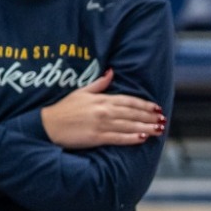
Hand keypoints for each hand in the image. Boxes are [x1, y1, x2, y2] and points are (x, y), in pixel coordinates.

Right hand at [39, 69, 165, 148]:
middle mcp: (104, 111)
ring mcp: (101, 124)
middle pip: (132, 113)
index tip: (156, 107)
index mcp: (101, 99)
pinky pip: (118, 137)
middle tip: (163, 119)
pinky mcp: (97, 137)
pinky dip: (132, 138)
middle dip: (149, 117)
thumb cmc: (63, 109)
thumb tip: (111, 72)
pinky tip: (143, 138)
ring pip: (129, 126)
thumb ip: (99, 84)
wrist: (48, 125)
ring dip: (146, 127)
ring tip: (159, 129)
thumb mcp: (81, 92)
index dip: (144, 105)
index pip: (128, 101)